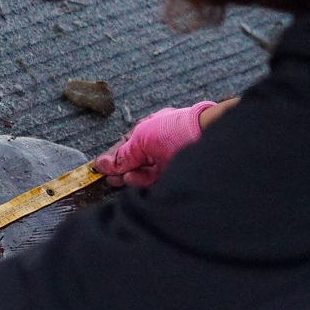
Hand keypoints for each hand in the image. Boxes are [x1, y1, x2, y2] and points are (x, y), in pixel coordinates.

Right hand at [94, 101, 219, 186]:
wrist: (209, 137)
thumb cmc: (176, 129)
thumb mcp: (142, 137)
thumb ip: (123, 154)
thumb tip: (102, 164)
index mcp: (150, 128)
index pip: (126, 144)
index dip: (113, 156)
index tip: (100, 167)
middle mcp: (158, 144)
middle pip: (133, 159)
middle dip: (120, 168)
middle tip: (108, 177)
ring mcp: (167, 159)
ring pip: (142, 171)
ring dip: (128, 176)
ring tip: (118, 180)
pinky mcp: (174, 174)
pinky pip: (152, 180)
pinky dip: (140, 181)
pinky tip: (131, 180)